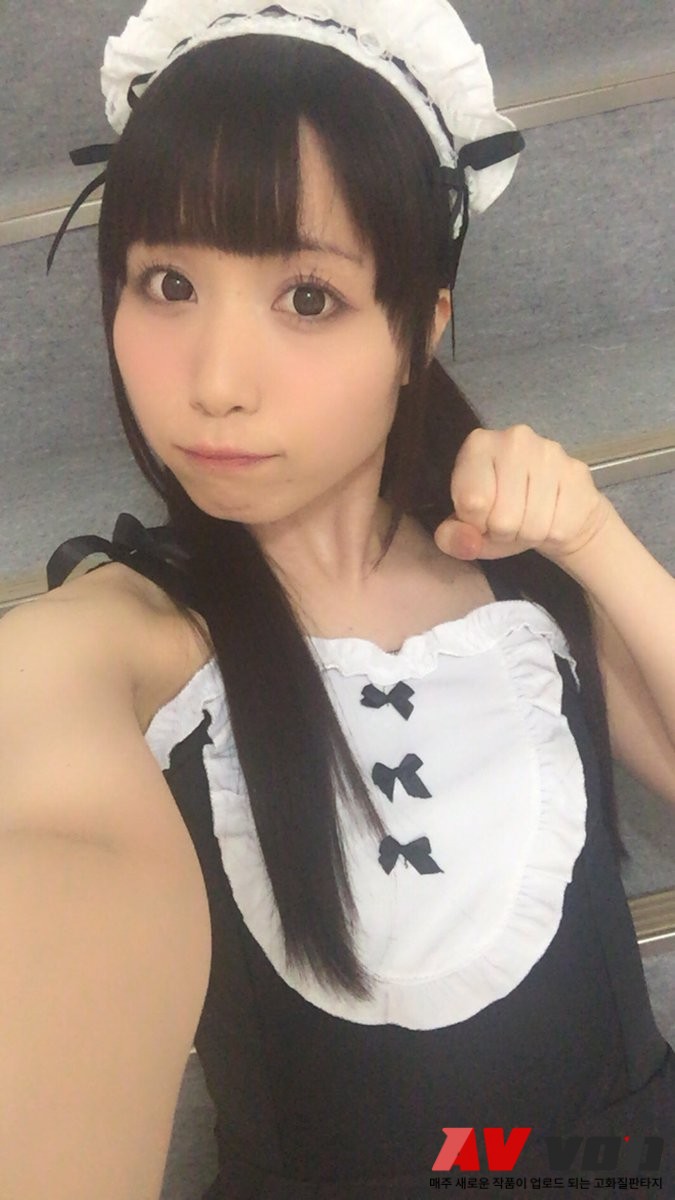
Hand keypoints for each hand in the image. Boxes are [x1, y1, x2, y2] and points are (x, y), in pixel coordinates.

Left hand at [433, 425, 613, 564]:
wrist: (559, 509)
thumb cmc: (503, 516)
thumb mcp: (468, 529)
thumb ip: (453, 537)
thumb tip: (469, 542)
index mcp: (479, 445)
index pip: (471, 502)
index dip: (475, 523)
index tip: (481, 517)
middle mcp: (515, 440)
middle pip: (502, 518)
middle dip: (502, 532)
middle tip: (507, 523)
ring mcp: (550, 453)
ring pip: (532, 526)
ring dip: (527, 535)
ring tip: (527, 521)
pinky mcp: (577, 473)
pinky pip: (558, 527)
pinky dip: (552, 534)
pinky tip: (550, 519)